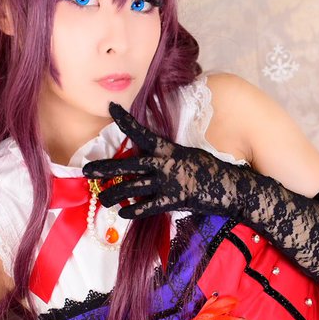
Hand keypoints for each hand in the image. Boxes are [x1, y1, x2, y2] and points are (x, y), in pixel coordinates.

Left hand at [82, 103, 248, 219]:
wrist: (231, 187)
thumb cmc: (211, 170)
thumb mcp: (189, 155)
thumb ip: (169, 156)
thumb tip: (152, 157)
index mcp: (169, 148)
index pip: (142, 131)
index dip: (125, 119)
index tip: (111, 106)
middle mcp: (164, 163)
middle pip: (127, 164)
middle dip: (105, 167)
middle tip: (86, 169)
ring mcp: (168, 182)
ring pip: (131, 188)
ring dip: (113, 194)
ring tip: (101, 198)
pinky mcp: (173, 200)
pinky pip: (146, 206)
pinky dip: (132, 210)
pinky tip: (123, 213)